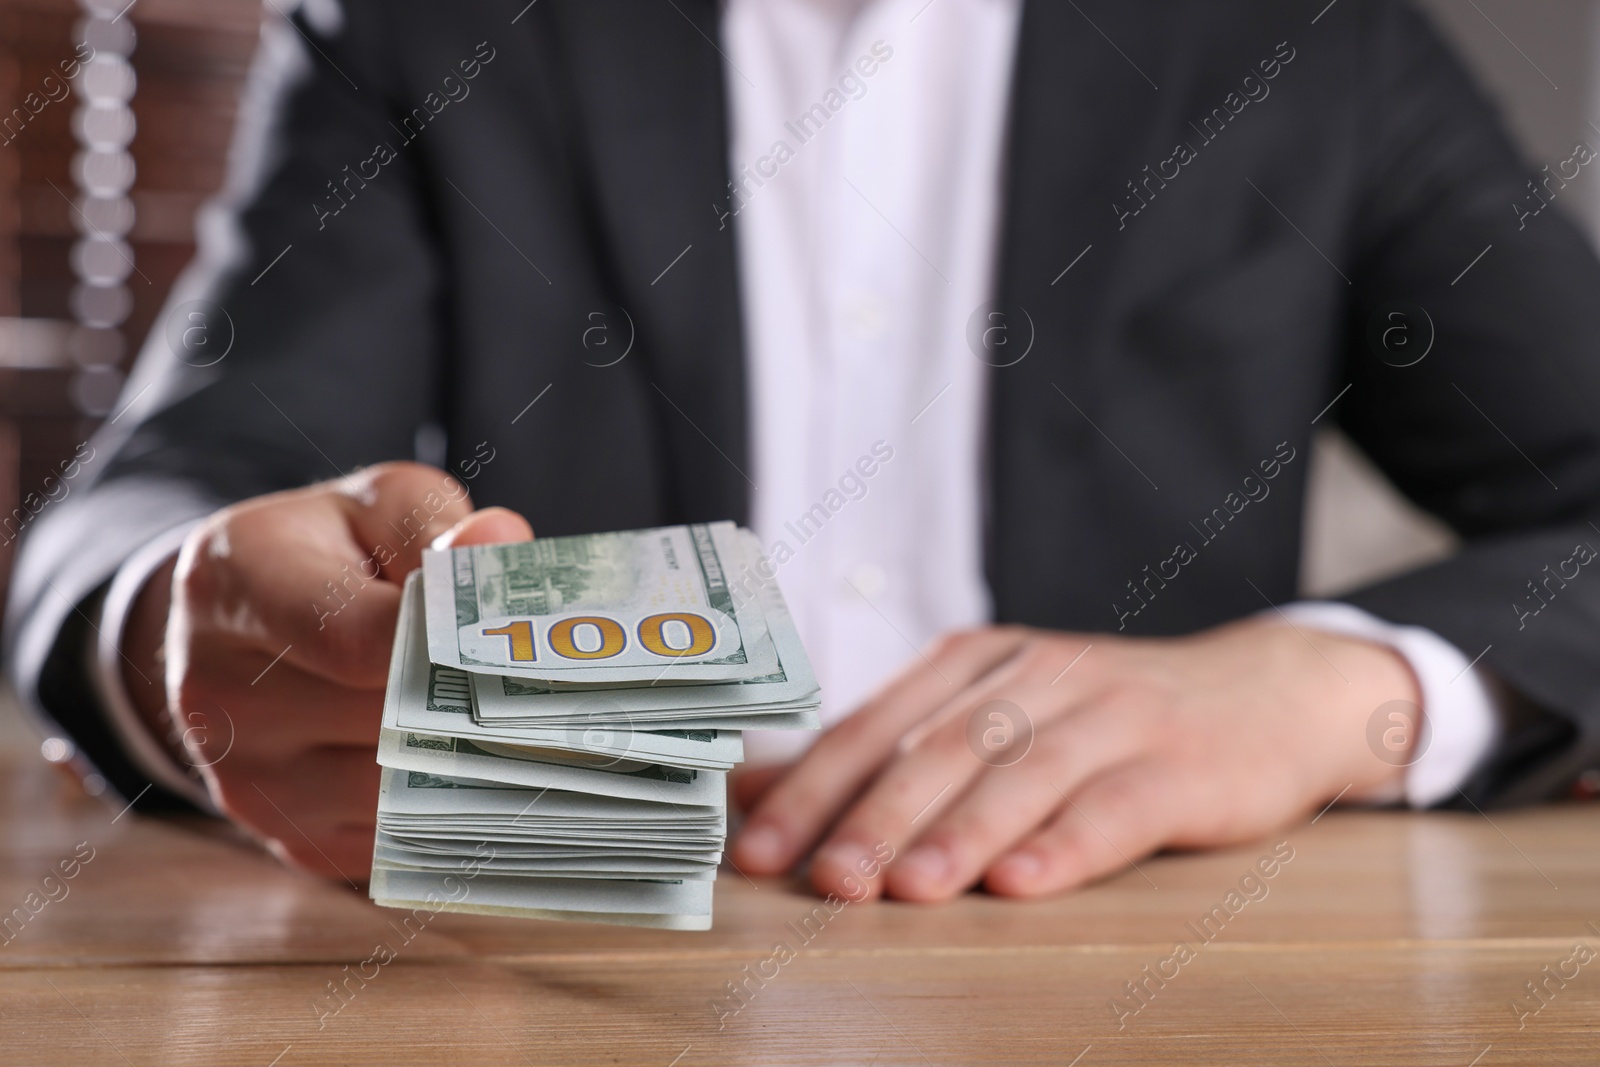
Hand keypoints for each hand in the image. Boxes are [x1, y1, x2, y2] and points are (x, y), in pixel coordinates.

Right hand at [121, 462, 532, 880]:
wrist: (251, 626)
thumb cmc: (334, 553)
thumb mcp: (379, 507)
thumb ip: (438, 527)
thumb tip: (496, 542)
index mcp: (234, 582)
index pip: (349, 635)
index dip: (445, 643)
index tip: (520, 640)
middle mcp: (215, 690)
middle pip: (384, 720)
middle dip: (475, 702)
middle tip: (560, 689)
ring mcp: (247, 780)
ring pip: (401, 792)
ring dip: (474, 763)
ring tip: (530, 723)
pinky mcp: (293, 839)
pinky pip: (402, 840)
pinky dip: (456, 807)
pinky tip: (493, 768)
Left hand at [729, 619, 1419, 901]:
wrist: (1264, 693)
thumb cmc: (1104, 720)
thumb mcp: (996, 711)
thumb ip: (892, 749)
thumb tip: (755, 793)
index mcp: (977, 660)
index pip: (876, 724)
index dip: (812, 787)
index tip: (757, 852)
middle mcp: (1036, 676)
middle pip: (940, 747)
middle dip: (875, 817)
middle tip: (825, 880)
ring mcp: (1111, 713)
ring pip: (1022, 773)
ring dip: (961, 833)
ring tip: (909, 889)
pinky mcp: (1179, 763)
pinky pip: (1114, 806)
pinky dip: (1066, 845)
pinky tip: (1023, 883)